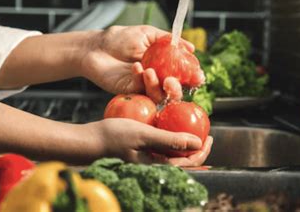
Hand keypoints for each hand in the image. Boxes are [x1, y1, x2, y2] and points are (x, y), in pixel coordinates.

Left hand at [82, 25, 198, 101]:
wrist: (96, 47)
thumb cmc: (120, 39)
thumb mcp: (148, 34)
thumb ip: (168, 40)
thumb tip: (191, 48)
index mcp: (164, 64)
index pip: (183, 75)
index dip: (193, 78)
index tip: (198, 76)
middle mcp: (157, 78)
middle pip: (175, 92)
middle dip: (177, 89)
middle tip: (171, 81)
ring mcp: (144, 87)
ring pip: (159, 96)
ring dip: (157, 86)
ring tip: (150, 71)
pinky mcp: (131, 92)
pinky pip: (142, 91)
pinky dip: (141, 79)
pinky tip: (135, 67)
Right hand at [85, 118, 212, 166]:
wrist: (89, 141)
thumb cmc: (114, 137)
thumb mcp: (144, 134)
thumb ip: (170, 140)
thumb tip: (197, 143)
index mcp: (158, 166)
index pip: (189, 163)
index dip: (203, 151)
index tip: (210, 137)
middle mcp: (155, 167)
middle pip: (184, 162)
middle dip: (197, 149)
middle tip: (206, 134)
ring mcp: (148, 162)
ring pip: (173, 157)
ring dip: (185, 146)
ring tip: (192, 132)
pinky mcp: (142, 155)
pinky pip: (162, 151)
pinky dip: (171, 142)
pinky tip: (171, 131)